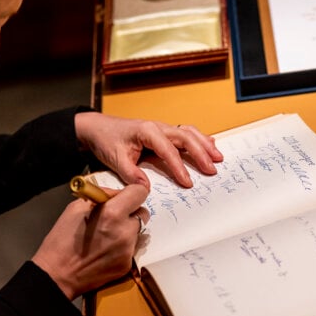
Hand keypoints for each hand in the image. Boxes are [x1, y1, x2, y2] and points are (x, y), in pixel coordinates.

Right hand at [32, 184, 149, 298]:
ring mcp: (128, 250)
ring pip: (137, 232)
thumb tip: (117, 194)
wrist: (57, 275)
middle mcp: (125, 232)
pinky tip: (105, 250)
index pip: (140, 192)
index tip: (126, 196)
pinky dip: (122, 246)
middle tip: (113, 217)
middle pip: (142, 213)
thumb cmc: (62, 240)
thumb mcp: (76, 208)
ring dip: (126, 230)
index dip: (133, 192)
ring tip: (106, 236)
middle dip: (130, 212)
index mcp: (112, 214)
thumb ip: (102, 197)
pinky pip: (132, 248)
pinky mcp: (127, 265)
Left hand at [74, 112, 223, 188]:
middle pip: (185, 137)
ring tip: (218, 157)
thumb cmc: (107, 141)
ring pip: (188, 132)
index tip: (188, 183)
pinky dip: (199, 138)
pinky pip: (185, 132)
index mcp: (147, 132)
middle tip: (212, 169)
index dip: (179, 167)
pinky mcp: (163, 132)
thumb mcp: (115, 159)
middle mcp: (158, 127)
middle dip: (200, 153)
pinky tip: (210, 145)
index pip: (168, 150)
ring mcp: (162, 128)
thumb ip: (130, 173)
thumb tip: (145, 188)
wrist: (98, 129)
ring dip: (204, 144)